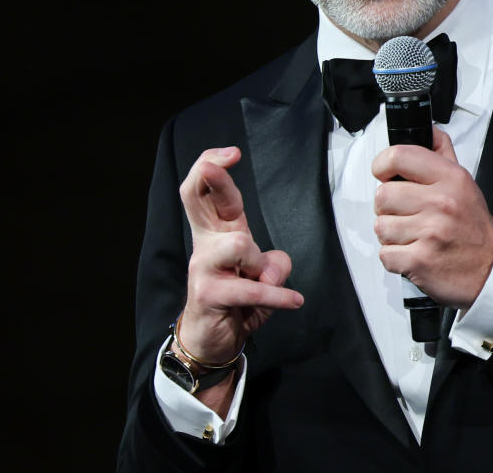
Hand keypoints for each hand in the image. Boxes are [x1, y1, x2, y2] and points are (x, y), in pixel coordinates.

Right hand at [177, 146, 303, 366]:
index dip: (213, 166)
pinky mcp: (208, 294)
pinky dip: (277, 295)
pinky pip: (251, 289)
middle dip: (213, 177)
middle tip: (224, 161)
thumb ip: (274, 262)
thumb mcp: (264, 275)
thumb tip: (271, 269)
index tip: (232, 153)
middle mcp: (206, 243)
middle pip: (198, 197)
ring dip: (260, 264)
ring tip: (262, 282)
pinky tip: (294, 300)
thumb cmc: (238, 299)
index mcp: (218, 230)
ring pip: (239, 245)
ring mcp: (202, 268)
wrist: (214, 339)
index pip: (206, 190)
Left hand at [371, 129, 492, 308]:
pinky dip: (395, 257)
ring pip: (380, 226)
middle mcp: (440, 203)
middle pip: (382, 195)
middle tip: (406, 214)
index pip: (398, 156)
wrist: (492, 268)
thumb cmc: (474, 227)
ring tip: (413, 235)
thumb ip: (442, 154)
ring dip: (392, 234)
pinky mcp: (420, 260)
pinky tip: (413, 252)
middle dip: (389, 207)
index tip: (384, 174)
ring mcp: (430, 232)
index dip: (382, 165)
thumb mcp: (465, 182)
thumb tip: (427, 131)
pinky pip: (385, 254)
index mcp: (449, 178)